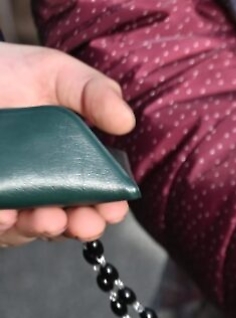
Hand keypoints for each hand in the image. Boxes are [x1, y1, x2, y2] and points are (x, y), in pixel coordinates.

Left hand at [0, 42, 135, 246]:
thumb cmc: (12, 74)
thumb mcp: (59, 74)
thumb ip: (96, 93)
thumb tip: (126, 122)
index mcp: (73, 166)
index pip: (99, 199)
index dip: (109, 209)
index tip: (112, 209)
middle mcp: (43, 187)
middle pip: (69, 222)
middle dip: (81, 227)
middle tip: (82, 221)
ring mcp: (12, 196)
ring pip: (29, 228)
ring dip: (42, 227)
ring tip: (46, 218)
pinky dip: (3, 224)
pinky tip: (5, 212)